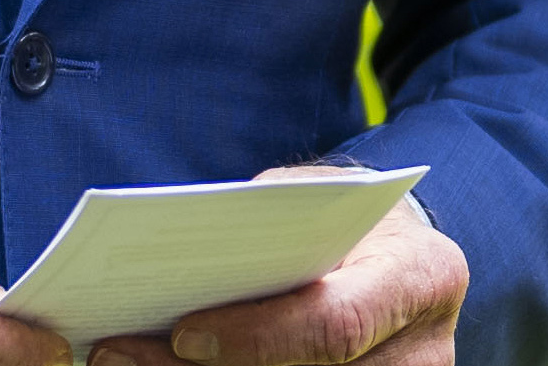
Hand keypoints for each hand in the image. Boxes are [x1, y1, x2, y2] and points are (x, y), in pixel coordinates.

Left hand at [88, 169, 463, 365]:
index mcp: (423, 275)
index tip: (181, 334)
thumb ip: (261, 231)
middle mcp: (425, 352)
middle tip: (121, 356)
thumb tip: (177, 269)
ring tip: (129, 363)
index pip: (336, 324)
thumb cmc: (346, 217)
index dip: (256, 338)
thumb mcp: (314, 199)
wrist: (401, 253)